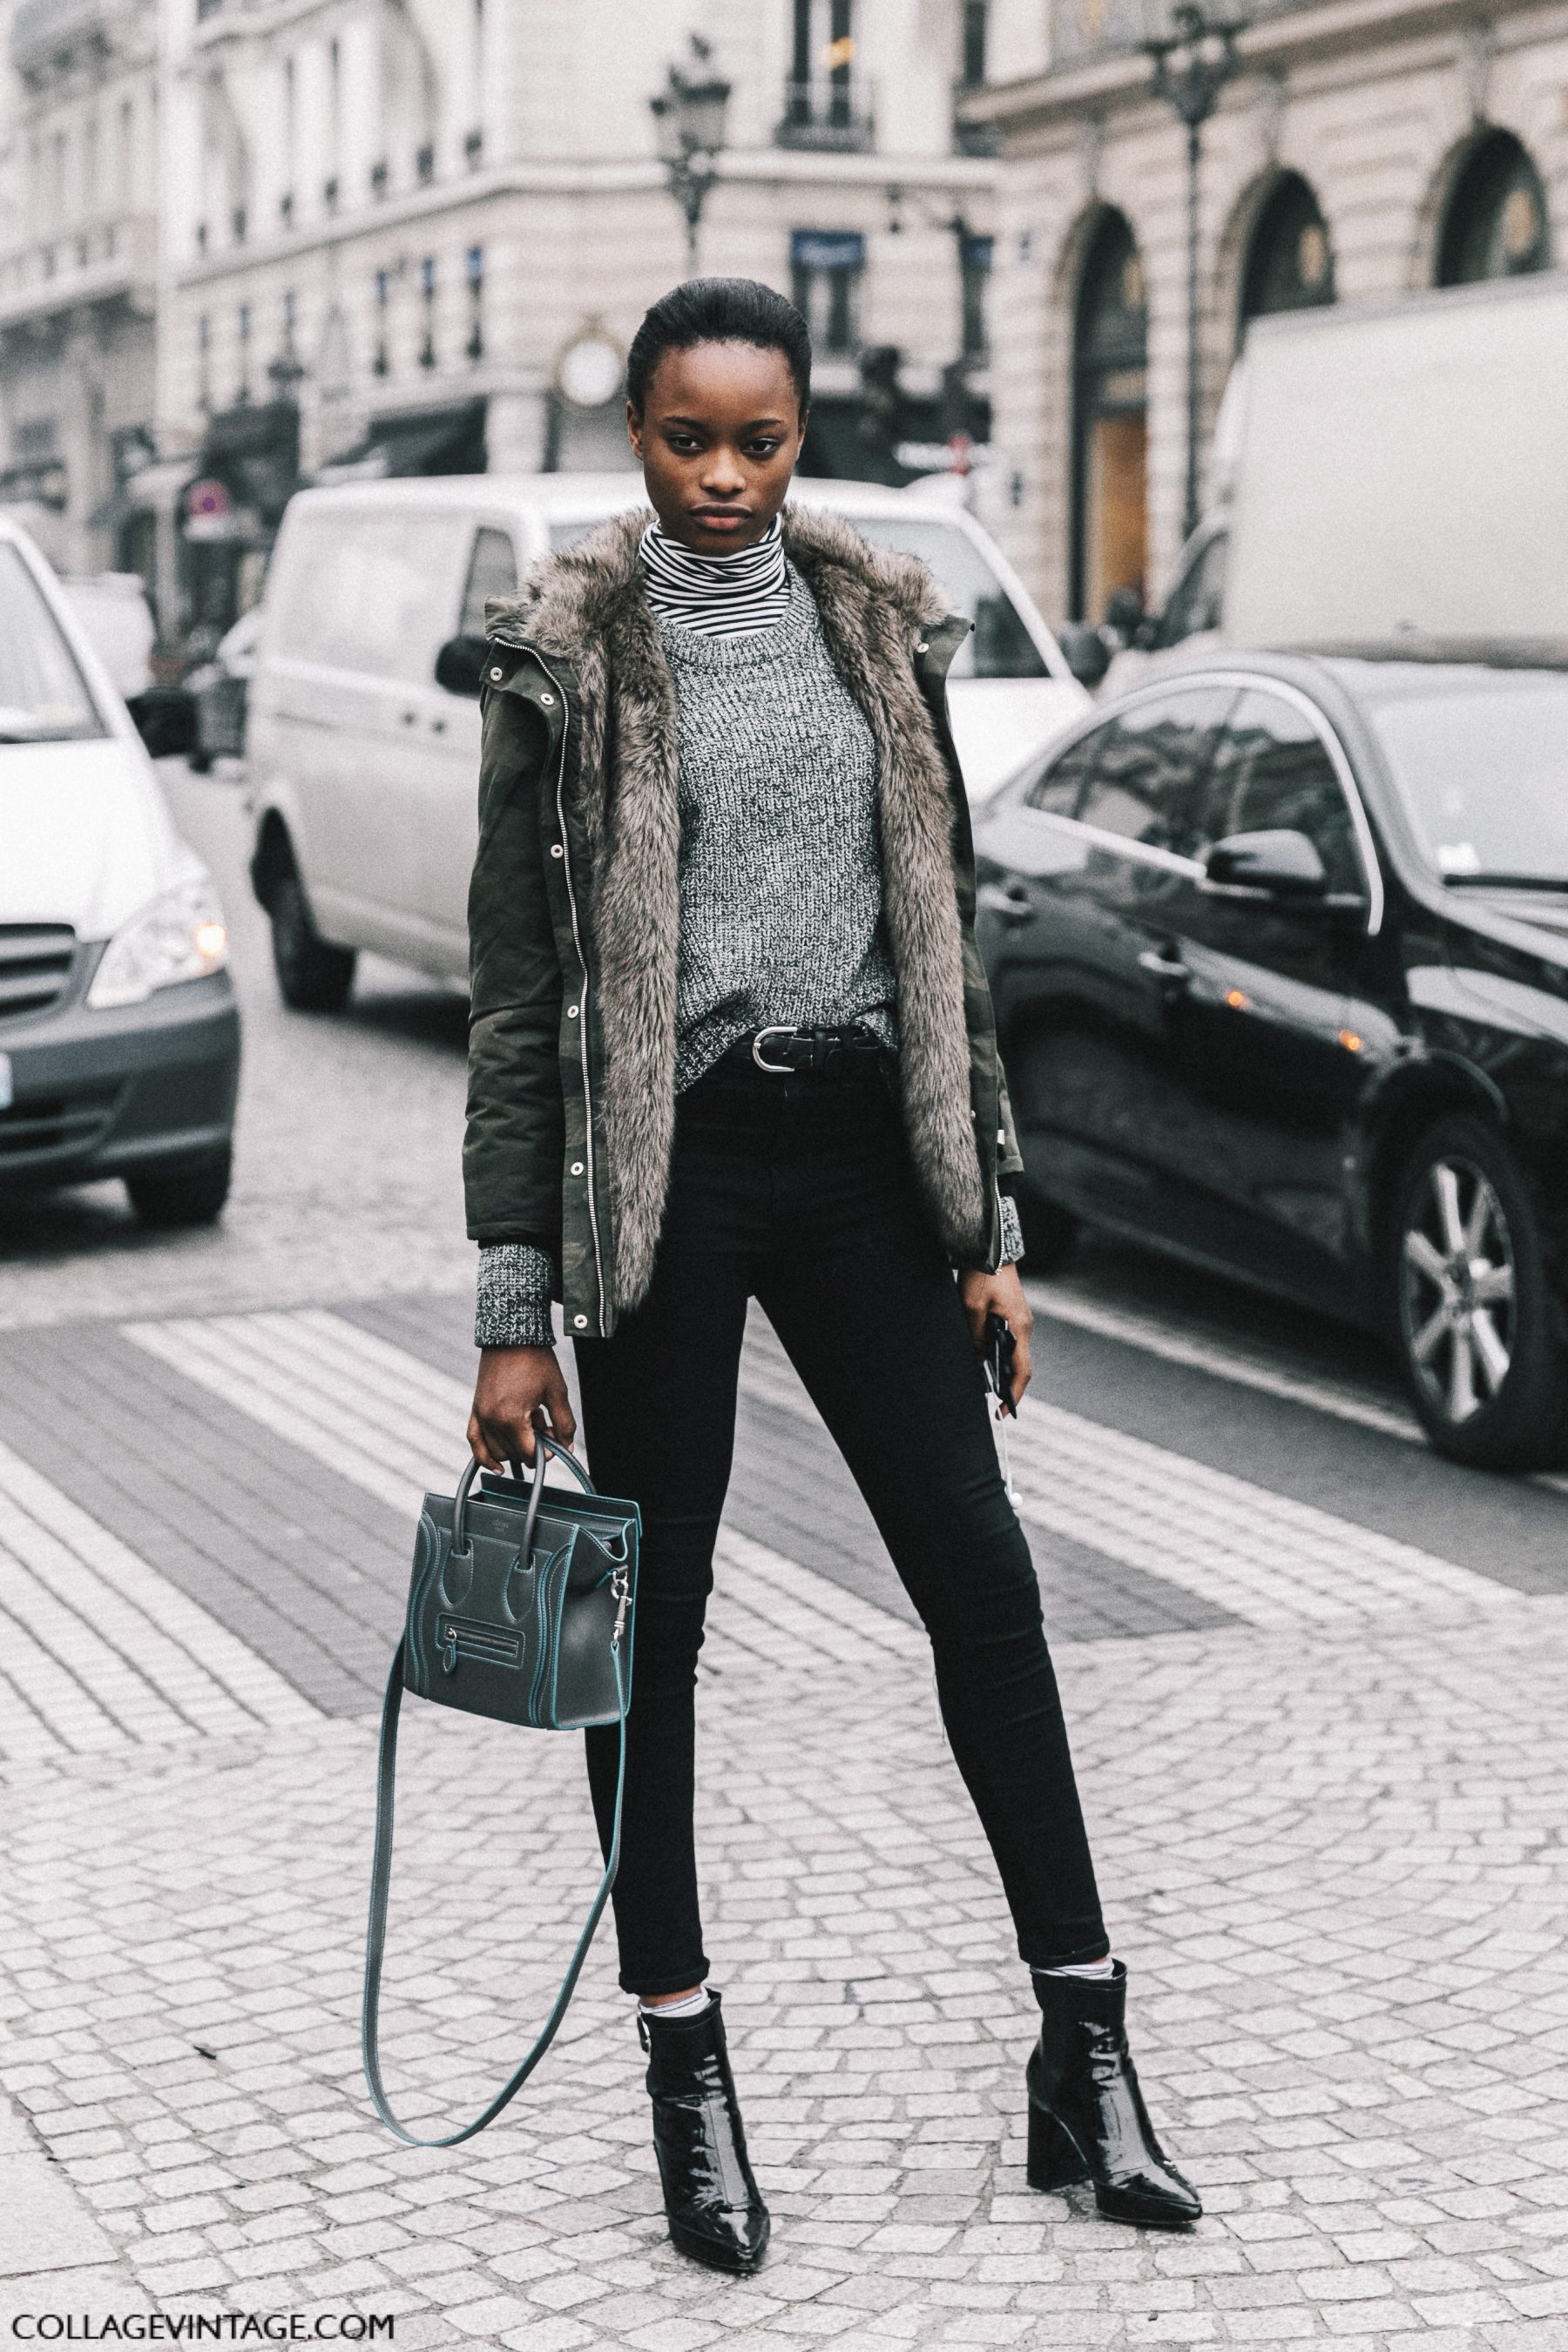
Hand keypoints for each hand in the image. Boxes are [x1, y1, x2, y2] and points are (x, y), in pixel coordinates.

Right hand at [468, 1344, 576, 1468]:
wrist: (512, 1335)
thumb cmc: (536, 1360)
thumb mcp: (557, 1392)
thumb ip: (564, 1423)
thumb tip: (567, 1447)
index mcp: (511, 1418)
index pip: (529, 1454)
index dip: (547, 1453)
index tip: (555, 1441)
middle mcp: (492, 1420)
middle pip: (514, 1454)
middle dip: (532, 1447)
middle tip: (546, 1427)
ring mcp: (481, 1415)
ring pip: (496, 1451)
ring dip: (515, 1447)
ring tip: (530, 1424)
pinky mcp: (476, 1408)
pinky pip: (474, 1440)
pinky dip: (483, 1455)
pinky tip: (497, 1467)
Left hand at [958, 1262, 1032, 1409]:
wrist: (991, 1248)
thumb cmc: (983, 1275)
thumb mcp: (973, 1309)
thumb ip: (976, 1337)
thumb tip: (977, 1363)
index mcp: (1020, 1328)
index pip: (1022, 1371)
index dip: (1014, 1394)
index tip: (1003, 1411)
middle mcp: (1024, 1327)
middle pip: (1017, 1364)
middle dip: (1003, 1384)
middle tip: (985, 1399)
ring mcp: (1019, 1320)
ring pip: (1010, 1352)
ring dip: (996, 1367)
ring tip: (979, 1379)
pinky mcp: (1011, 1313)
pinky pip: (1006, 1339)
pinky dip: (994, 1352)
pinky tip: (979, 1356)